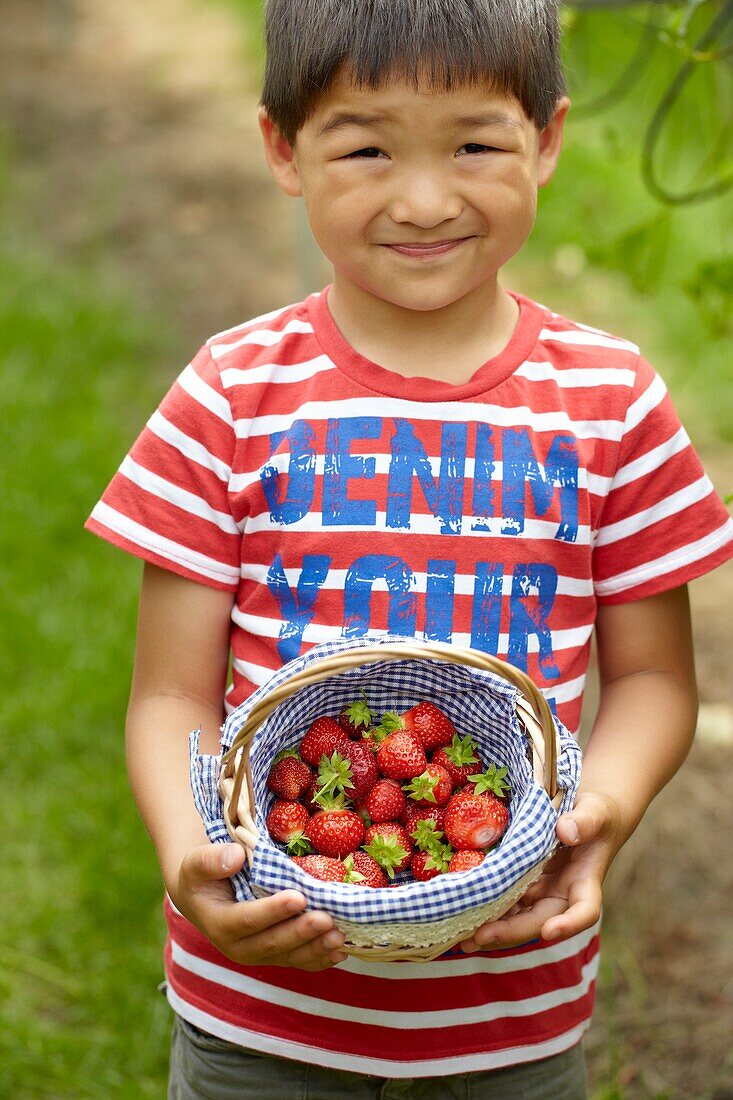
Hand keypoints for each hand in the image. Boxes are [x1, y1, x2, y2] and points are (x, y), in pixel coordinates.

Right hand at [173, 843, 347, 970]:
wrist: (204, 898)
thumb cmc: (203, 876)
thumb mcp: (196, 863)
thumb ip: (211, 860)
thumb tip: (237, 857)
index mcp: (219, 924)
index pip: (247, 920)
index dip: (272, 911)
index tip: (298, 897)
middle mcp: (238, 947)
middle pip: (272, 943)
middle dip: (301, 932)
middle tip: (327, 919)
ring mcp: (258, 954)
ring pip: (289, 956)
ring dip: (315, 948)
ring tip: (339, 936)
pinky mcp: (274, 954)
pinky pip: (297, 960)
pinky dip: (319, 958)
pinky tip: (340, 952)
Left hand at [460, 792, 623, 951]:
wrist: (585, 814)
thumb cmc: (596, 812)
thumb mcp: (596, 810)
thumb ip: (586, 821)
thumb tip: (565, 831)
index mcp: (585, 881)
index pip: (585, 910)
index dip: (569, 925)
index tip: (549, 932)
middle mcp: (562, 894)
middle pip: (539, 921)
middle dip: (511, 931)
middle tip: (479, 937)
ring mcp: (540, 891)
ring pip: (517, 916)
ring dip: (492, 928)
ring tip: (462, 939)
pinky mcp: (522, 883)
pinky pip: (504, 898)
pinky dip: (485, 906)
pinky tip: (461, 911)